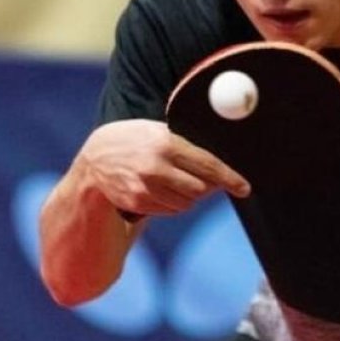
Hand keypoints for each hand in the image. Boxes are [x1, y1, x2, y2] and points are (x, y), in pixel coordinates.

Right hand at [77, 119, 250, 217]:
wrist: (94, 161)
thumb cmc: (132, 140)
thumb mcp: (156, 130)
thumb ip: (185, 143)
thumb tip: (218, 162)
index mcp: (165, 143)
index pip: (207, 165)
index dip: (230, 178)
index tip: (244, 187)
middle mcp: (156, 167)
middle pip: (200, 188)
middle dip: (209, 187)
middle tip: (208, 181)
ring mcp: (145, 188)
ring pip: (186, 202)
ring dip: (190, 195)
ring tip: (176, 180)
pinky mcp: (138, 203)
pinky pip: (170, 210)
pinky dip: (173, 202)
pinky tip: (161, 188)